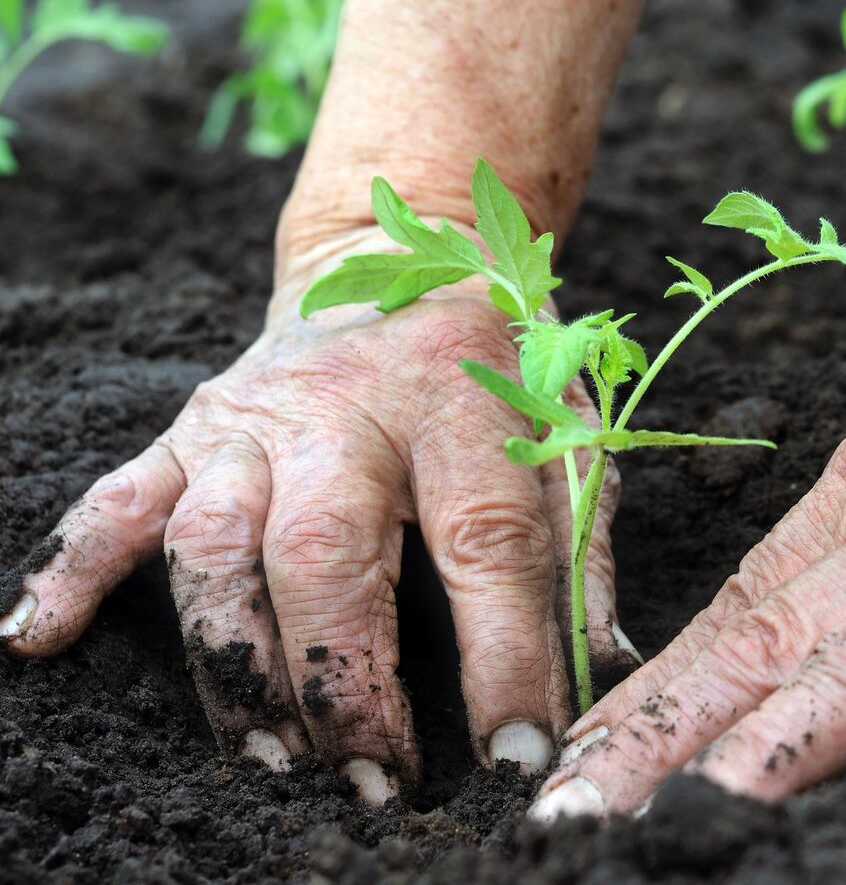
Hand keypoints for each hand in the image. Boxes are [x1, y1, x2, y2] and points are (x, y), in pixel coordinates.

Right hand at [0, 224, 637, 804]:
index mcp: (463, 404)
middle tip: (375, 780)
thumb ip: (584, 544)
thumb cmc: (502, 360)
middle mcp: (351, 408)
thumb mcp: (570, 429)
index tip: (515, 755)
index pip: (487, 544)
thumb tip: (601, 670)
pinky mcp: (195, 425)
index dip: (505, 659)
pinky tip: (41, 638)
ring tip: (270, 756)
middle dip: (345, 682)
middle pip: (328, 553)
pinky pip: (121, 497)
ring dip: (233, 661)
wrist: (406, 253)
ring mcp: (258, 417)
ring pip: (214, 543)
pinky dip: (75, 568)